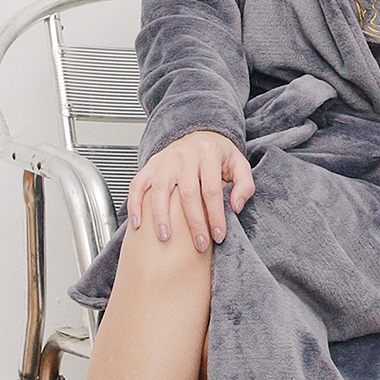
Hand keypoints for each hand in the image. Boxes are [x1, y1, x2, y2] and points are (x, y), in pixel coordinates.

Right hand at [126, 130, 254, 251]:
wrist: (199, 134)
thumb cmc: (219, 154)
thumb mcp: (239, 163)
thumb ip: (244, 184)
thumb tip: (236, 207)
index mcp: (208, 153)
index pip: (212, 190)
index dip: (215, 216)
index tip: (218, 236)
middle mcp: (185, 155)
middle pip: (188, 193)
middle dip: (194, 223)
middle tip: (199, 244)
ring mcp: (165, 160)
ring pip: (160, 189)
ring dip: (161, 216)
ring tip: (165, 237)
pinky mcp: (151, 165)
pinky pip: (138, 184)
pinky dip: (135, 204)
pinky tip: (137, 224)